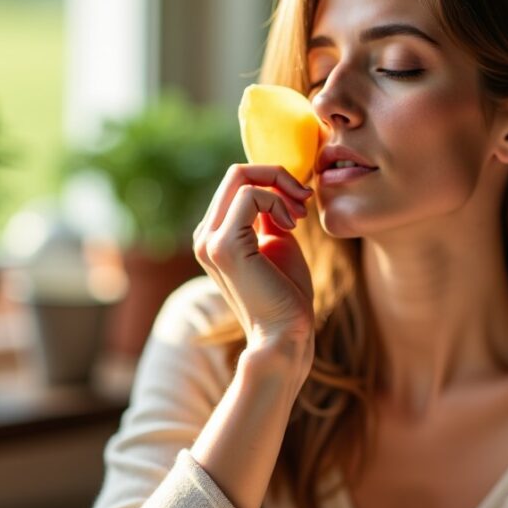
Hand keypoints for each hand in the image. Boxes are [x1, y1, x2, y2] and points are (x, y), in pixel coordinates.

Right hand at [193, 164, 314, 376]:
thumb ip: (269, 216)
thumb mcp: (278, 243)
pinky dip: (277, 201)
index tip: (300, 203)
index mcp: (214, 236)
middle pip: (235, 173)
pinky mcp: (224, 245)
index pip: (236, 183)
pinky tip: (291, 225)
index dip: (272, 182)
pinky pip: (251, 195)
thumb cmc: (287, 296)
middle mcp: (204, 236)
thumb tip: (273, 189)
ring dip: (280, 187)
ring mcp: (209, 241)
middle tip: (303, 200)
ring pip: (240, 176)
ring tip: (299, 214)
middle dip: (277, 176)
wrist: (285, 335)